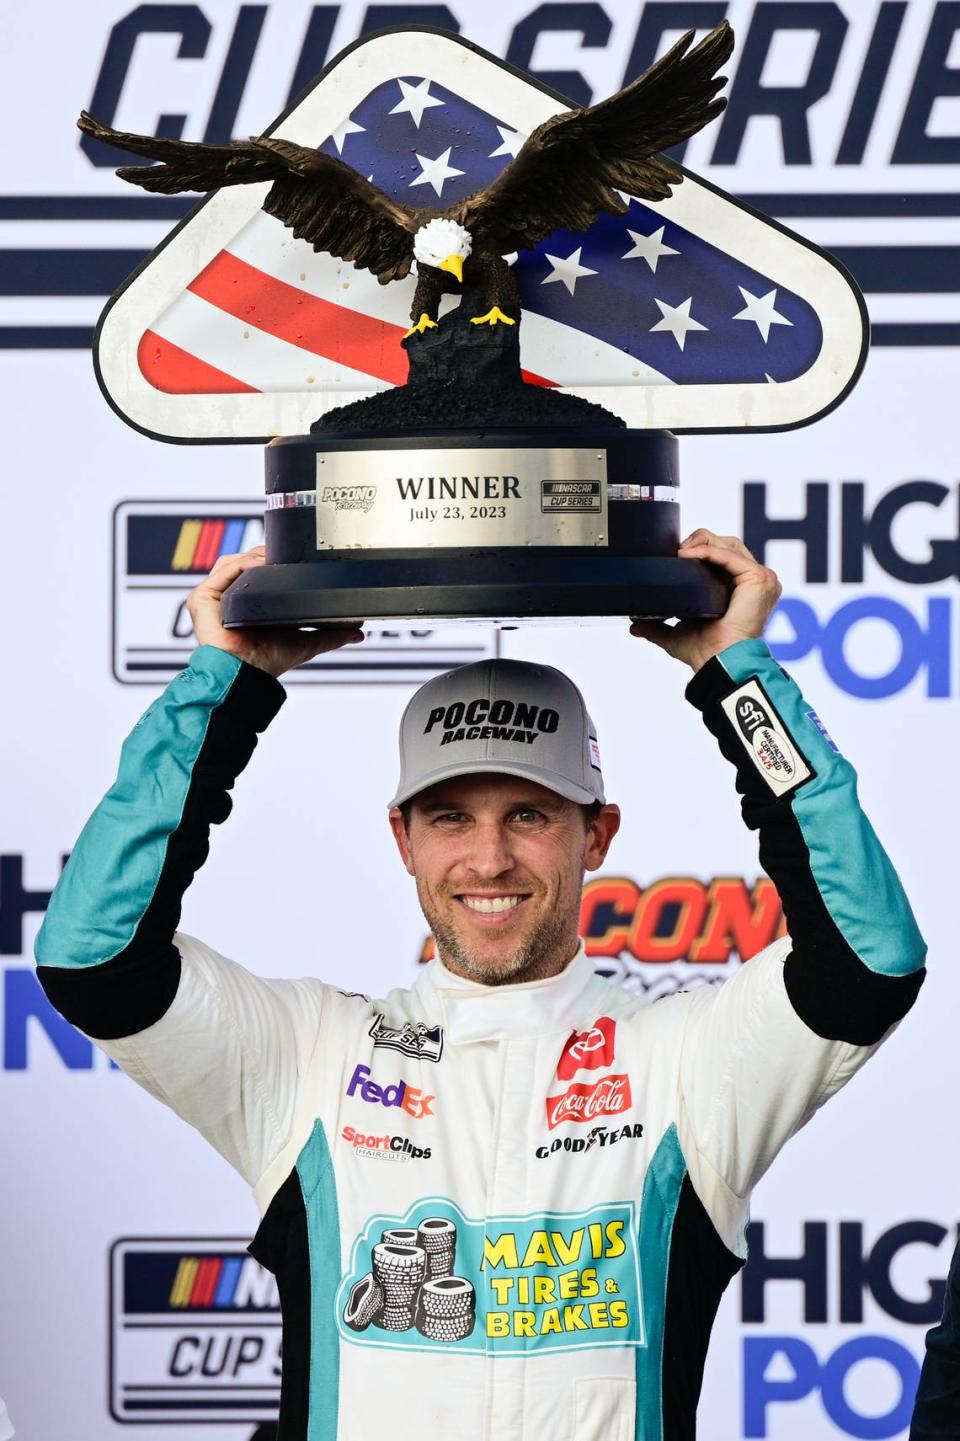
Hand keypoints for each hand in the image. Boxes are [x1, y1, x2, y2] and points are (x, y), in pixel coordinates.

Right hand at [186, 546, 363, 677]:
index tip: (297, 554)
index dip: (276, 560)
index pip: (259, 570)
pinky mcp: (202, 598)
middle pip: (246, 562)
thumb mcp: (306, 643)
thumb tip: (357, 631)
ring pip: (235, 562)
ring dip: (256, 556)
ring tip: (276, 557)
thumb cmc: (267, 663)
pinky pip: (223, 571)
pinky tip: (260, 564)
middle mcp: (229, 597)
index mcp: (247, 603)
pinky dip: (243, 564)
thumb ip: (330, 634)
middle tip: (289, 553)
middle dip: (267, 554)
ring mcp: (214, 596)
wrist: (247, 676)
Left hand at [630, 529, 781, 672]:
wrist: (717, 662)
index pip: (722, 555)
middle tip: (676, 552)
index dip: (698, 550)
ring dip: (702, 542)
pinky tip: (688, 555)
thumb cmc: (706, 652)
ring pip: (729, 544)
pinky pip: (729, 555)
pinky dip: (707, 550)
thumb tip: (634, 626)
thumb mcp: (677, 634)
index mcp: (741, 589)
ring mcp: (762, 579)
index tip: (675, 556)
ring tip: (681, 553)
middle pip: (726, 544)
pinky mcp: (759, 578)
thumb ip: (658, 627)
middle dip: (699, 542)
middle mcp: (754, 582)